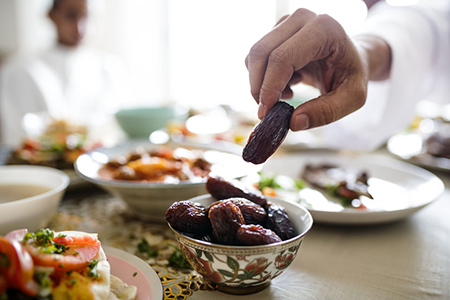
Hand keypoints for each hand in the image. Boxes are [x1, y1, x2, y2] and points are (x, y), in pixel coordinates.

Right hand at [245, 8, 387, 130]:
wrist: (351, 59)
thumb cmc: (352, 76)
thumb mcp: (352, 99)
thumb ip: (326, 112)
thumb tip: (293, 122)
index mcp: (324, 29)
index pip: (283, 58)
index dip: (270, 87)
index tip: (266, 113)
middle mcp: (302, 18)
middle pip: (261, 53)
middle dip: (258, 87)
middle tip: (268, 111)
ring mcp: (287, 21)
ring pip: (254, 56)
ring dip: (261, 83)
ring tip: (287, 94)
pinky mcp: (277, 30)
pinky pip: (256, 57)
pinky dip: (264, 77)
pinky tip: (287, 84)